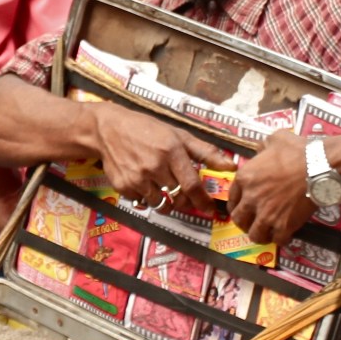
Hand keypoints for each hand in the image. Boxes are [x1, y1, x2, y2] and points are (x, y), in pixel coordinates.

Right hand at [94, 102, 233, 214]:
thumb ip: (205, 152)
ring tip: (164, 189)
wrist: (108, 129)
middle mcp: (154, 167)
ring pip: (160, 204)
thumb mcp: (178, 135)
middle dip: (186, 202)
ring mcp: (137, 178)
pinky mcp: (123, 187)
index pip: (192, 185)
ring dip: (167, 202)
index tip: (209, 210)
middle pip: (178, 198)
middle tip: (186, 197)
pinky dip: (148, 197)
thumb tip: (231, 166)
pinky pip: (142, 202)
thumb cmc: (148, 129)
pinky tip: (145, 183)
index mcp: (172, 152)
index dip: (203, 201)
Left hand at [227, 130, 315, 244]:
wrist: (320, 166)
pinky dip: (280, 239)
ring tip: (265, 234)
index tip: (241, 208)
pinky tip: (284, 235)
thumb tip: (261, 149)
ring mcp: (267, 214)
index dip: (236, 205)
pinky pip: (277, 240)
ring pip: (254, 234)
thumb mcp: (275, 139)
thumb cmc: (298, 151)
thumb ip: (263, 146)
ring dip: (259, 235)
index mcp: (245, 177)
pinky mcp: (283, 225)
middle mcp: (251, 198)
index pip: (231, 198)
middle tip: (251, 223)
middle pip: (238, 219)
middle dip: (244, 223)